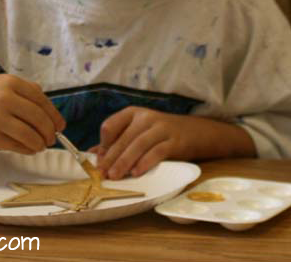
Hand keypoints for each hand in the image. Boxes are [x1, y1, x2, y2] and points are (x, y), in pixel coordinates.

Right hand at [0, 75, 65, 153]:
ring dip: (40, 143)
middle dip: (49, 132)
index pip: (42, 101)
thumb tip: (53, 115)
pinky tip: (30, 149)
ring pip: (30, 135)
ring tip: (41, 145)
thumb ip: (28, 93)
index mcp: (11, 83)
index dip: (54, 116)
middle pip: (39, 118)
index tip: (61, 126)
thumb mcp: (3, 85)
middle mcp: (4, 98)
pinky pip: (17, 145)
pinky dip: (28, 149)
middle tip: (52, 139)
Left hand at [93, 107, 255, 179]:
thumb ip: (117, 142)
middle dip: (110, 158)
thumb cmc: (161, 135)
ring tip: (115, 176)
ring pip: (138, 145)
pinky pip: (157, 152)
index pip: (110, 126)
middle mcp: (146, 118)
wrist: (197, 133)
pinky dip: (145, 162)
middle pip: (123, 138)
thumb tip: (93, 155)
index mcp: (132, 114)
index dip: (103, 145)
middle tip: (102, 174)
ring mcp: (161, 128)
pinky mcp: (175, 141)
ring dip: (124, 162)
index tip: (99, 161)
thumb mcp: (138, 133)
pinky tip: (137, 173)